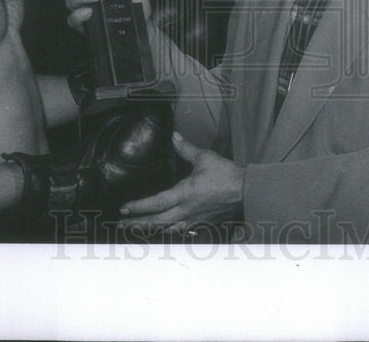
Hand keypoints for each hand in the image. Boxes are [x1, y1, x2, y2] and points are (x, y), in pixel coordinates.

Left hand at [117, 133, 243, 234]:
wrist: (247, 193)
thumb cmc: (227, 176)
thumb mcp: (204, 158)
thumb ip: (186, 148)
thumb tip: (174, 137)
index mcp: (183, 194)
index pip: (154, 203)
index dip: (137, 207)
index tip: (123, 209)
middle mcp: (185, 211)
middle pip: (156, 222)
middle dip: (137, 224)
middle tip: (122, 226)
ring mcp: (194, 220)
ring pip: (167, 230)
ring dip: (151, 230)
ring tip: (138, 231)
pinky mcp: (203, 223)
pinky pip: (182, 231)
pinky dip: (170, 233)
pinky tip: (166, 232)